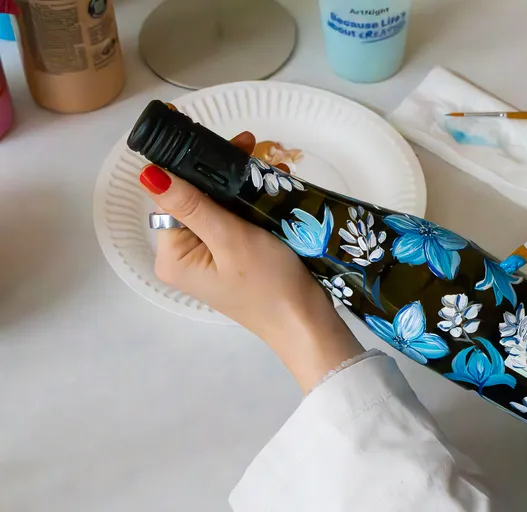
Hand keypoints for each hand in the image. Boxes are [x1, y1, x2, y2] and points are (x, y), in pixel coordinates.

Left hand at [139, 131, 362, 390]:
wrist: (308, 325)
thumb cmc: (270, 285)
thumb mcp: (231, 239)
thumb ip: (192, 204)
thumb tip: (148, 173)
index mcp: (173, 256)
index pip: (172, 195)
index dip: (195, 165)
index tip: (225, 139)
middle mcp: (184, 256)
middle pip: (195, 198)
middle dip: (223, 172)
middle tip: (254, 145)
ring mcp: (209, 258)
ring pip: (218, 206)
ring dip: (242, 185)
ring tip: (274, 168)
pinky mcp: (232, 259)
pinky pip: (234, 221)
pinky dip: (252, 203)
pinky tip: (274, 188)